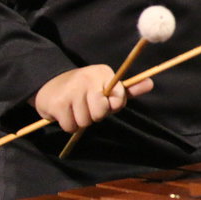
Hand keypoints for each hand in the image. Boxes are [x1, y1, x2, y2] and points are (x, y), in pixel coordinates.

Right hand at [31, 66, 153, 132]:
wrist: (49, 86)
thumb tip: (151, 83)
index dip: (111, 107)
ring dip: (80, 121)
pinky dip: (68, 125)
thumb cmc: (84, 89)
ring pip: (85, 122)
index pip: (118, 100)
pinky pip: (71, 126)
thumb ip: (128, 89)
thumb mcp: (106, 86)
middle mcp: (89, 78)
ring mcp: (73, 90)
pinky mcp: (59, 103)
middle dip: (95, 115)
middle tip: (87, 107)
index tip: (102, 101)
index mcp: (104, 73)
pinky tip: (65, 113)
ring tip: (75, 109)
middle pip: (101, 113)